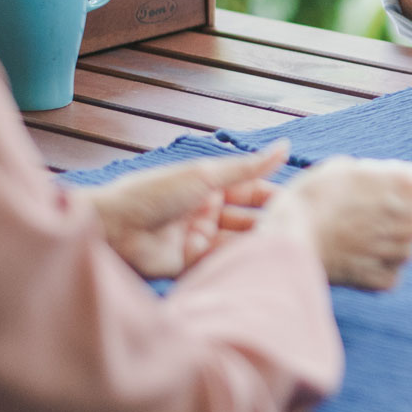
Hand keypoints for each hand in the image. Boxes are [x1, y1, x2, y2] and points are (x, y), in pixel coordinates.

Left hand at [81, 142, 289, 279]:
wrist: (112, 228)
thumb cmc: (153, 193)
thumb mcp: (205, 175)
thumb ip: (247, 167)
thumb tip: (285, 147)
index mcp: (209, 186)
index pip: (251, 190)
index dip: (273, 196)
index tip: (299, 204)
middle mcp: (207, 211)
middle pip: (247, 217)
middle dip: (267, 222)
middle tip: (295, 230)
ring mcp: (198, 238)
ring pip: (237, 240)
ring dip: (254, 242)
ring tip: (278, 246)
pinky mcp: (190, 263)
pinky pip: (219, 261)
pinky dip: (236, 259)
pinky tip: (255, 260)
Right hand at [261, 156, 411, 290]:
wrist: (287, 241)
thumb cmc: (312, 198)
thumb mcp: (346, 168)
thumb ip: (380, 174)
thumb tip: (393, 177)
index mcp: (410, 187)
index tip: (405, 196)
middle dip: (400, 218)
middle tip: (365, 218)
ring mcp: (402, 253)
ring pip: (405, 247)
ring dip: (387, 244)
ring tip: (352, 239)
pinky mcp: (386, 280)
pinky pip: (390, 271)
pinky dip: (374, 268)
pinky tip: (350, 258)